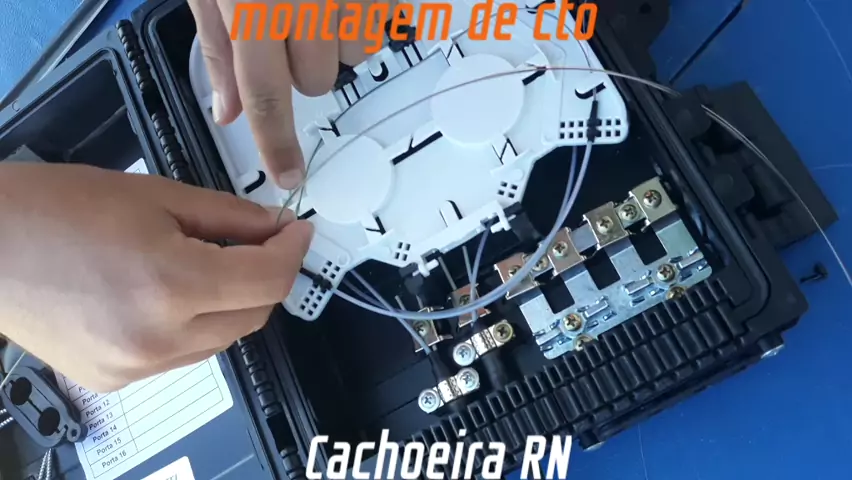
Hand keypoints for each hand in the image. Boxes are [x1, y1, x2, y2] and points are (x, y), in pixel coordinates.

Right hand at [0, 163, 312, 391]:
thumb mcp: (157, 195)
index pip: (269, 280)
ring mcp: (135, 367)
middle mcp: (158, 338)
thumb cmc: (57, 208)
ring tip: (208, 264)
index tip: (297, 231)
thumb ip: (228, 216)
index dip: (293, 251)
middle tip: (259, 242)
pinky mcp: (115, 380)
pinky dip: (193, 326)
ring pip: (222, 340)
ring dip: (232, 304)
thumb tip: (273, 227)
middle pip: (253, 316)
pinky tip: (170, 294)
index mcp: (171, 284)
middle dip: (266, 277)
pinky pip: (182, 355)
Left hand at [189, 0, 393, 187]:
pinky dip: (363, 18)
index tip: (288, 175)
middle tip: (285, 25)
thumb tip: (228, 112)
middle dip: (301, 65)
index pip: (266, 95)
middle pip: (317, 80)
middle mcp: (306, 2)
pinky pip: (381, 24)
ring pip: (355, 54)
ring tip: (316, 2)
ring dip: (336, 39)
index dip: (277, 142)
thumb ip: (218, 47)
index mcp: (253, 5)